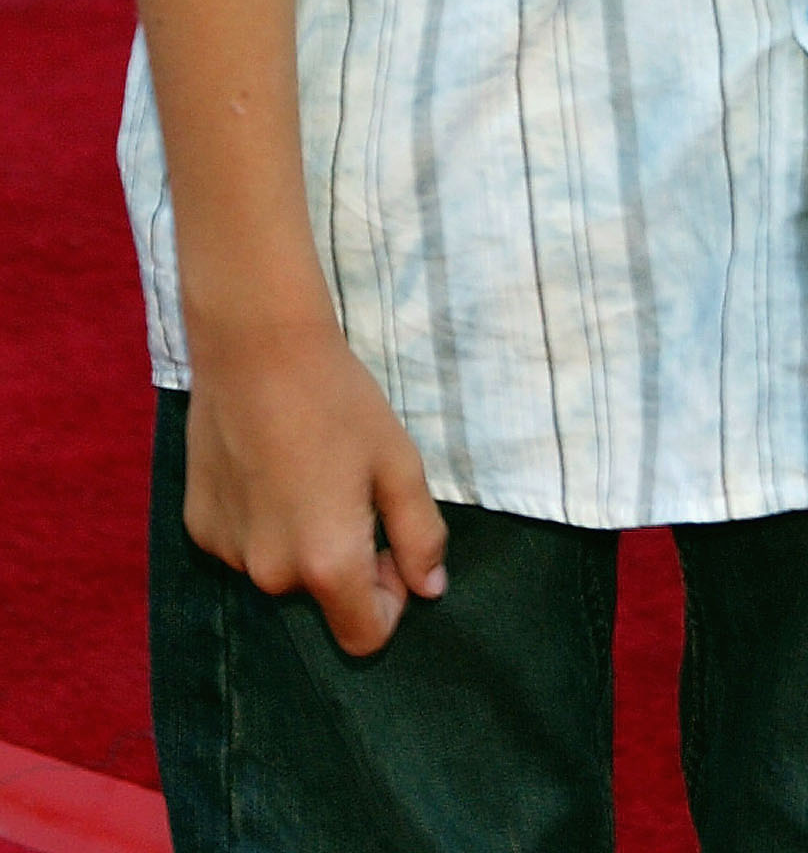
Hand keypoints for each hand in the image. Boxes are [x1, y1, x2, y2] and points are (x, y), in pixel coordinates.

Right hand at [184, 308, 448, 654]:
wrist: (256, 349)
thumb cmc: (339, 402)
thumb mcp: (399, 463)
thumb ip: (420, 534)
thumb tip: (430, 589)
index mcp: (326, 563)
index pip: (365, 637)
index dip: (390, 599)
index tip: (392, 545)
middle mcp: (270, 575)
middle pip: (322, 599)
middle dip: (346, 561)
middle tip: (352, 490)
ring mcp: (227, 554)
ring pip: (282, 572)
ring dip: (303, 541)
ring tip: (309, 470)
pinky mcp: (198, 530)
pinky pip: (246, 546)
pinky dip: (265, 522)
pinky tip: (269, 467)